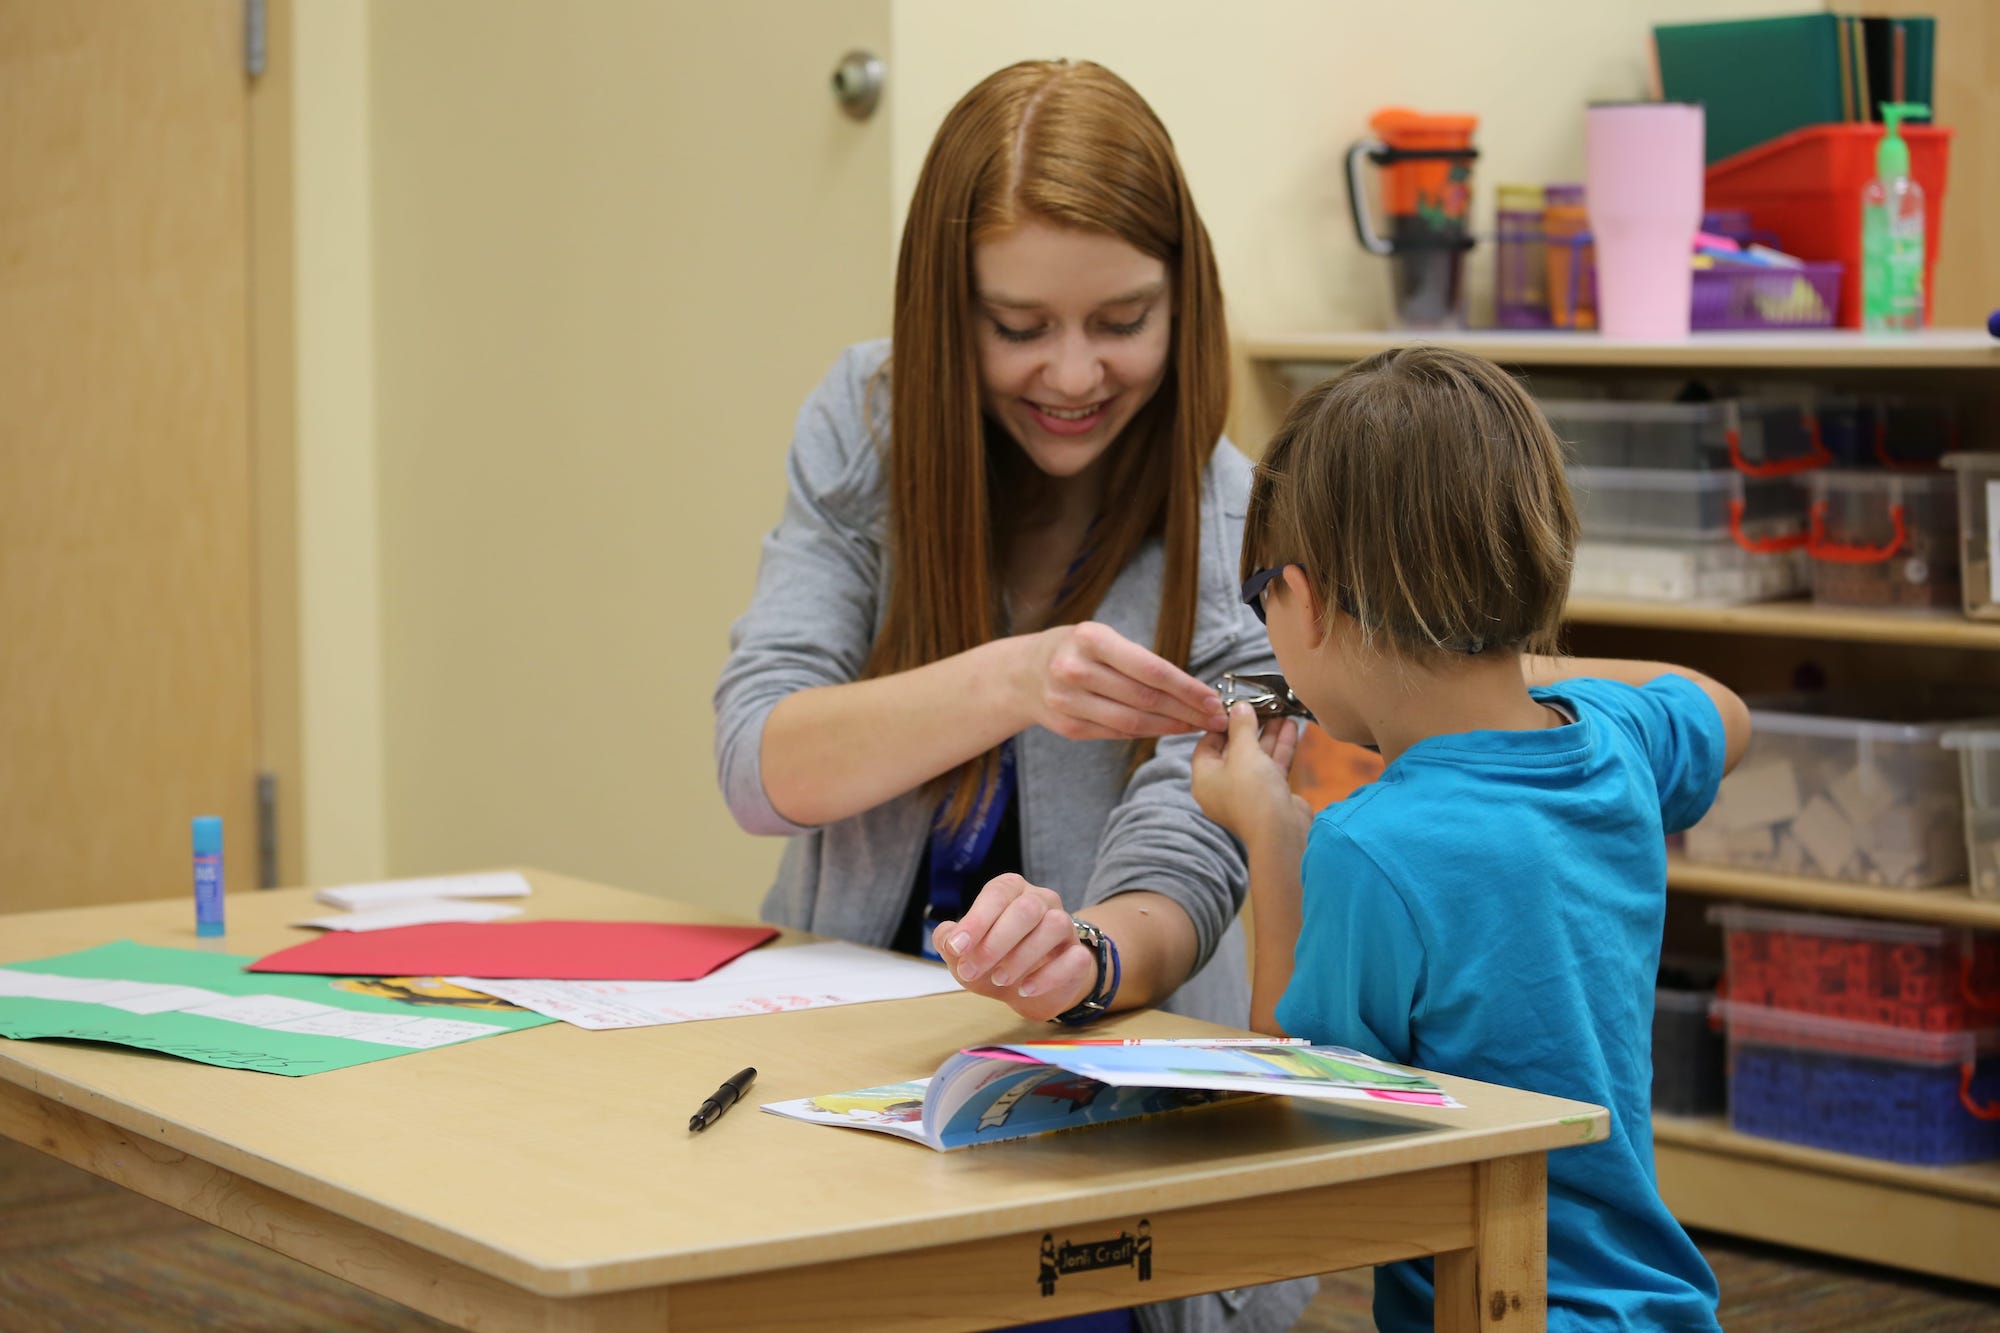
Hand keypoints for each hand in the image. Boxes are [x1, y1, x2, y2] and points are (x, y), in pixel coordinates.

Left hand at [932, 874, 1097, 1022]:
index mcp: (1011, 891)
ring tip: (1000, 980)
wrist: (1027, 988)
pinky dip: (1048, 976)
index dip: (977, 920)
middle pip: (1027, 908)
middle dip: (995, 941)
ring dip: (1022, 956)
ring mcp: (1065, 926)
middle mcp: (1041, 901)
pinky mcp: (1079, 954)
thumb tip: (948, 937)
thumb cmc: (994, 960)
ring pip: (1054, 926)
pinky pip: (1075, 958)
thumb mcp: (965, 953)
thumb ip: (950, 942)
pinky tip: (1025, 989)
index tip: (958, 947)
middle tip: (972, 970)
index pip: (998, 893)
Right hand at [1017, 622, 1226, 741]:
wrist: (1023, 673)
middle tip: (1215, 718)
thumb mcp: (1100, 637)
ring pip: (1133, 721)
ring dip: (1172, 726)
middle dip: (1187, 711)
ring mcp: (1068, 702)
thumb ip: (1138, 660)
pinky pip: (1118, 733)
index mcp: (1090, 639)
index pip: (1150, 669)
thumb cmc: (1076, 650)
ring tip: (1198, 727)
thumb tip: (1192, 688)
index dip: (1187, 688)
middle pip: (1145, 699)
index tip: (1212, 699)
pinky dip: (1148, 732)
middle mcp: (1075, 670)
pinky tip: (1168, 729)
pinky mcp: (1068, 727)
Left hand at [1191, 703, 1311, 846]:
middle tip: (1264, 706)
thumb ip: (1241, 727)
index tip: (1236, 707)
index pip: (1207, 744)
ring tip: (1282, 712)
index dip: (1221, 724)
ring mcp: (1247, 793)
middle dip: (1252, 727)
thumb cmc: (1253, 794)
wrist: (1281, 833)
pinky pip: (1272, 767)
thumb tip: (1239, 707)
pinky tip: (1292, 727)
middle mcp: (1223, 787)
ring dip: (1269, 735)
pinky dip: (1280, 748)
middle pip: (1235, 749)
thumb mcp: (1244, 752)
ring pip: (1257, 757)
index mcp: (1205, 779)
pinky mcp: (1270, 796)